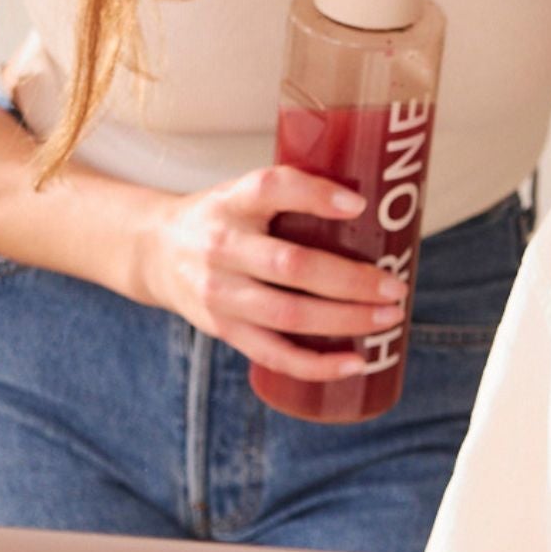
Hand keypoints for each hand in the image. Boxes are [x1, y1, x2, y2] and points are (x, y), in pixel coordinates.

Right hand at [134, 166, 406, 380]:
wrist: (155, 252)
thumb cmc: (222, 218)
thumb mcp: (245, 190)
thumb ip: (295, 192)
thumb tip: (373, 206)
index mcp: (233, 201)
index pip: (272, 187)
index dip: (316, 195)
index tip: (358, 205)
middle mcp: (222, 247)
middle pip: (293, 266)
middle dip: (351, 281)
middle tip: (395, 287)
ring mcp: (220, 293)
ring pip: (288, 314)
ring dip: (344, 321)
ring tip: (387, 319)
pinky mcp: (223, 328)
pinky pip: (273, 354)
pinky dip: (316, 364)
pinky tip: (353, 363)